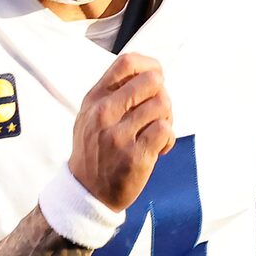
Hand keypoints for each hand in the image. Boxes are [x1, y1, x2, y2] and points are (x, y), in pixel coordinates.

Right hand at [71, 51, 174, 209]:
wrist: (86, 192)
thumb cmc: (94, 150)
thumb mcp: (90, 115)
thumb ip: (112, 93)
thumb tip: (148, 72)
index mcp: (95, 99)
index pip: (127, 63)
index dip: (150, 66)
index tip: (156, 80)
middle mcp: (104, 113)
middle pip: (151, 81)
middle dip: (162, 95)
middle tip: (158, 113)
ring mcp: (119, 135)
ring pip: (162, 105)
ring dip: (167, 118)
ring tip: (157, 134)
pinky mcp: (135, 156)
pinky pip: (165, 130)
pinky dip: (168, 138)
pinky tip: (160, 148)